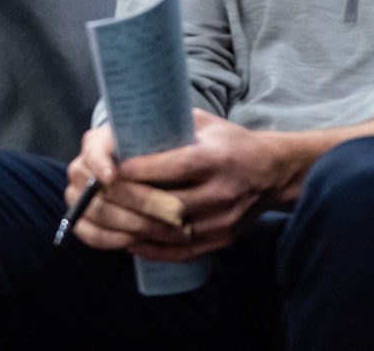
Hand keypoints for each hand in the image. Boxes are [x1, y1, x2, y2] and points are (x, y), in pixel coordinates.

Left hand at [70, 111, 314, 258]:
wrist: (272, 172)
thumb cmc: (231, 142)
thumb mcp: (205, 123)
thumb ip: (168, 125)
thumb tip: (124, 127)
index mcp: (217, 158)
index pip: (175, 168)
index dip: (140, 171)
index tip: (111, 170)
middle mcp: (222, 192)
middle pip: (169, 205)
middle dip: (130, 202)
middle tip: (101, 196)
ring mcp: (223, 221)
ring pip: (172, 233)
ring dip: (135, 229)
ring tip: (107, 220)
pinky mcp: (222, 240)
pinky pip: (182, 252)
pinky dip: (152, 249)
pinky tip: (130, 240)